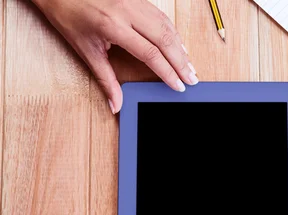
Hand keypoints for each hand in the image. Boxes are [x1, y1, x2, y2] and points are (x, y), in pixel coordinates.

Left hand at [32, 0, 197, 113]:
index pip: (150, 53)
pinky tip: (179, 46)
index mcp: (113, 26)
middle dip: (181, 62)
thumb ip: (106, 80)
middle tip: (192, 79)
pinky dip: (173, 33)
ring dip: (180, 48)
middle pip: (165, 39)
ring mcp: (134, 2)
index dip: (167, 72)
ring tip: (189, 66)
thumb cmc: (68, 15)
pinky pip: (162, 17)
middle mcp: (127, 11)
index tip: (178, 85)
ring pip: (167, 26)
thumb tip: (115, 104)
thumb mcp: (86, 51)